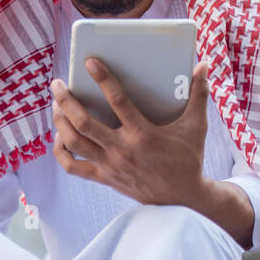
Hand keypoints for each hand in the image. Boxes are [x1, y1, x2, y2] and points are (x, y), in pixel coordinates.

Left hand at [50, 58, 211, 207]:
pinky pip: (74, 167)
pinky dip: (61, 152)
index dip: (103, 79)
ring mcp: (111, 166)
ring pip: (74, 142)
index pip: (118, 101)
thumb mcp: (197, 126)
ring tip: (56, 105)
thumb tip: (203, 65)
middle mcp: (122, 150)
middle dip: (66, 101)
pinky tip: (59, 137)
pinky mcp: (105, 178)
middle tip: (57, 84)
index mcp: (144, 134)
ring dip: (60, 122)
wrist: (184, 198)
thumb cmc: (190, 158)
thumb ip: (199, 94)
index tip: (89, 62)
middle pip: (84, 123)